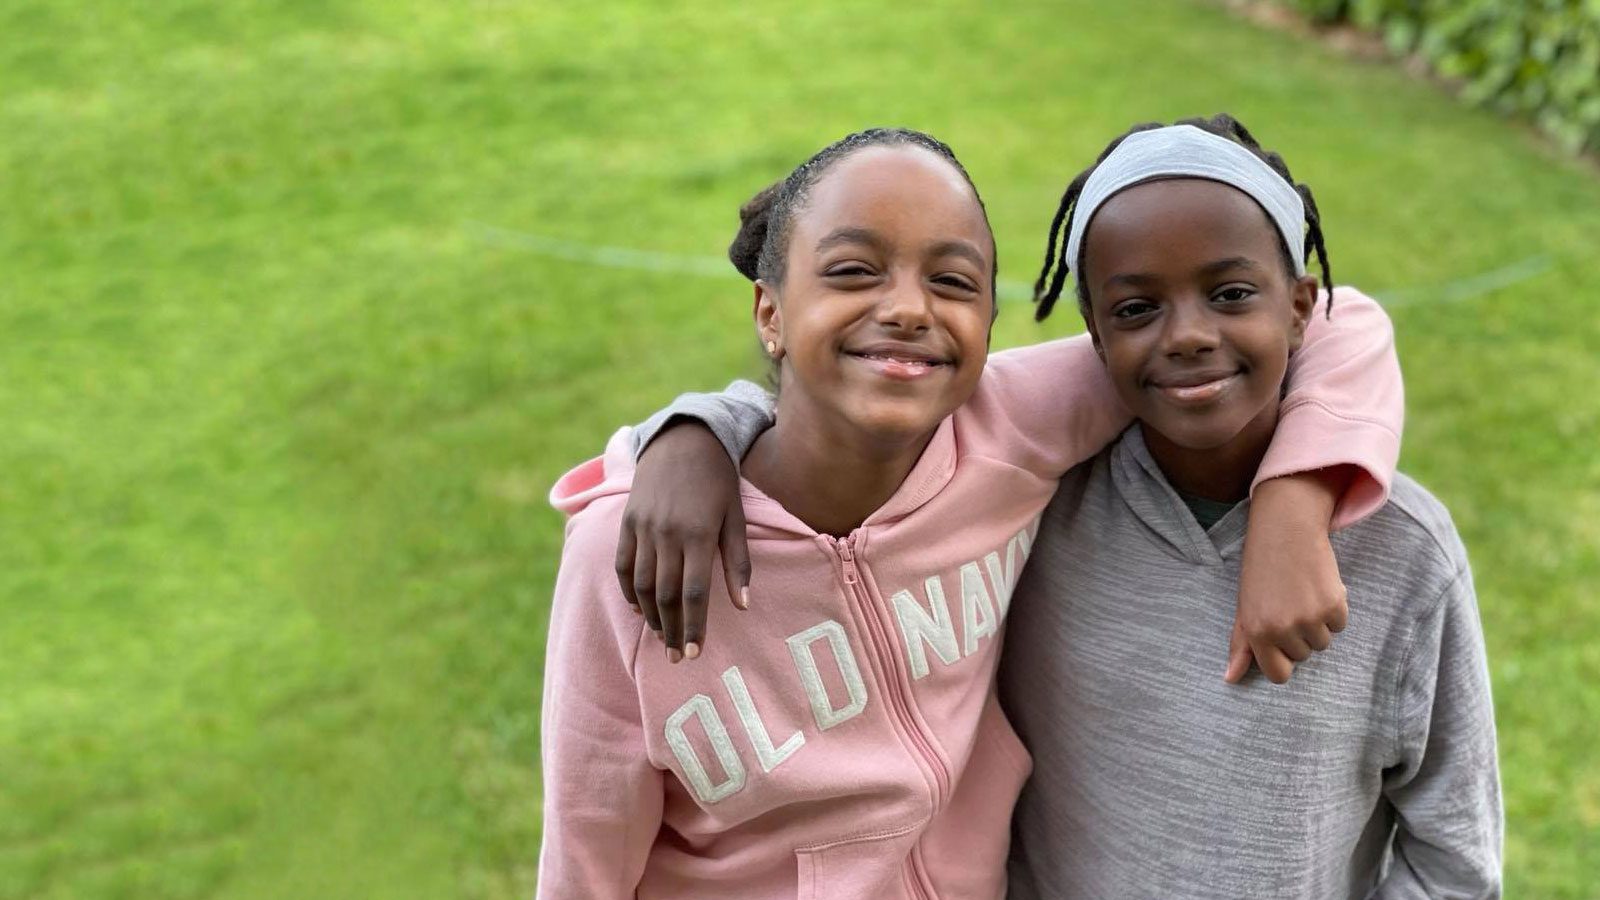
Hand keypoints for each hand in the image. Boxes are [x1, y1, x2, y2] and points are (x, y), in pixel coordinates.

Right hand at [615, 421, 750, 661]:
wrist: (683, 439)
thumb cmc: (718, 480)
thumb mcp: (735, 517)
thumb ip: (738, 562)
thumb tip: (744, 605)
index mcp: (697, 534)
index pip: (694, 593)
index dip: (694, 626)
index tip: (694, 653)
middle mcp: (666, 534)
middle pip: (666, 595)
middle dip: (672, 630)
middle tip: (676, 658)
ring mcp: (642, 528)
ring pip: (641, 584)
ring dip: (651, 616)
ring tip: (662, 637)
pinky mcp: (627, 522)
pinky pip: (622, 565)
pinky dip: (628, 591)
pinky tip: (639, 609)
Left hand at [1227, 467, 1352, 683]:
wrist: (1285, 531)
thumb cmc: (1261, 570)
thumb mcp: (1245, 607)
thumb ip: (1241, 645)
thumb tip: (1230, 679)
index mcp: (1257, 632)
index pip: (1279, 675)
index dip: (1283, 660)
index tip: (1281, 641)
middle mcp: (1283, 629)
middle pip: (1303, 655)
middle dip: (1298, 635)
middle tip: (1288, 604)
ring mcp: (1310, 618)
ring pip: (1323, 642)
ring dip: (1317, 623)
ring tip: (1302, 594)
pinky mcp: (1334, 605)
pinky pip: (1339, 625)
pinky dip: (1334, 609)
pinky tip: (1318, 587)